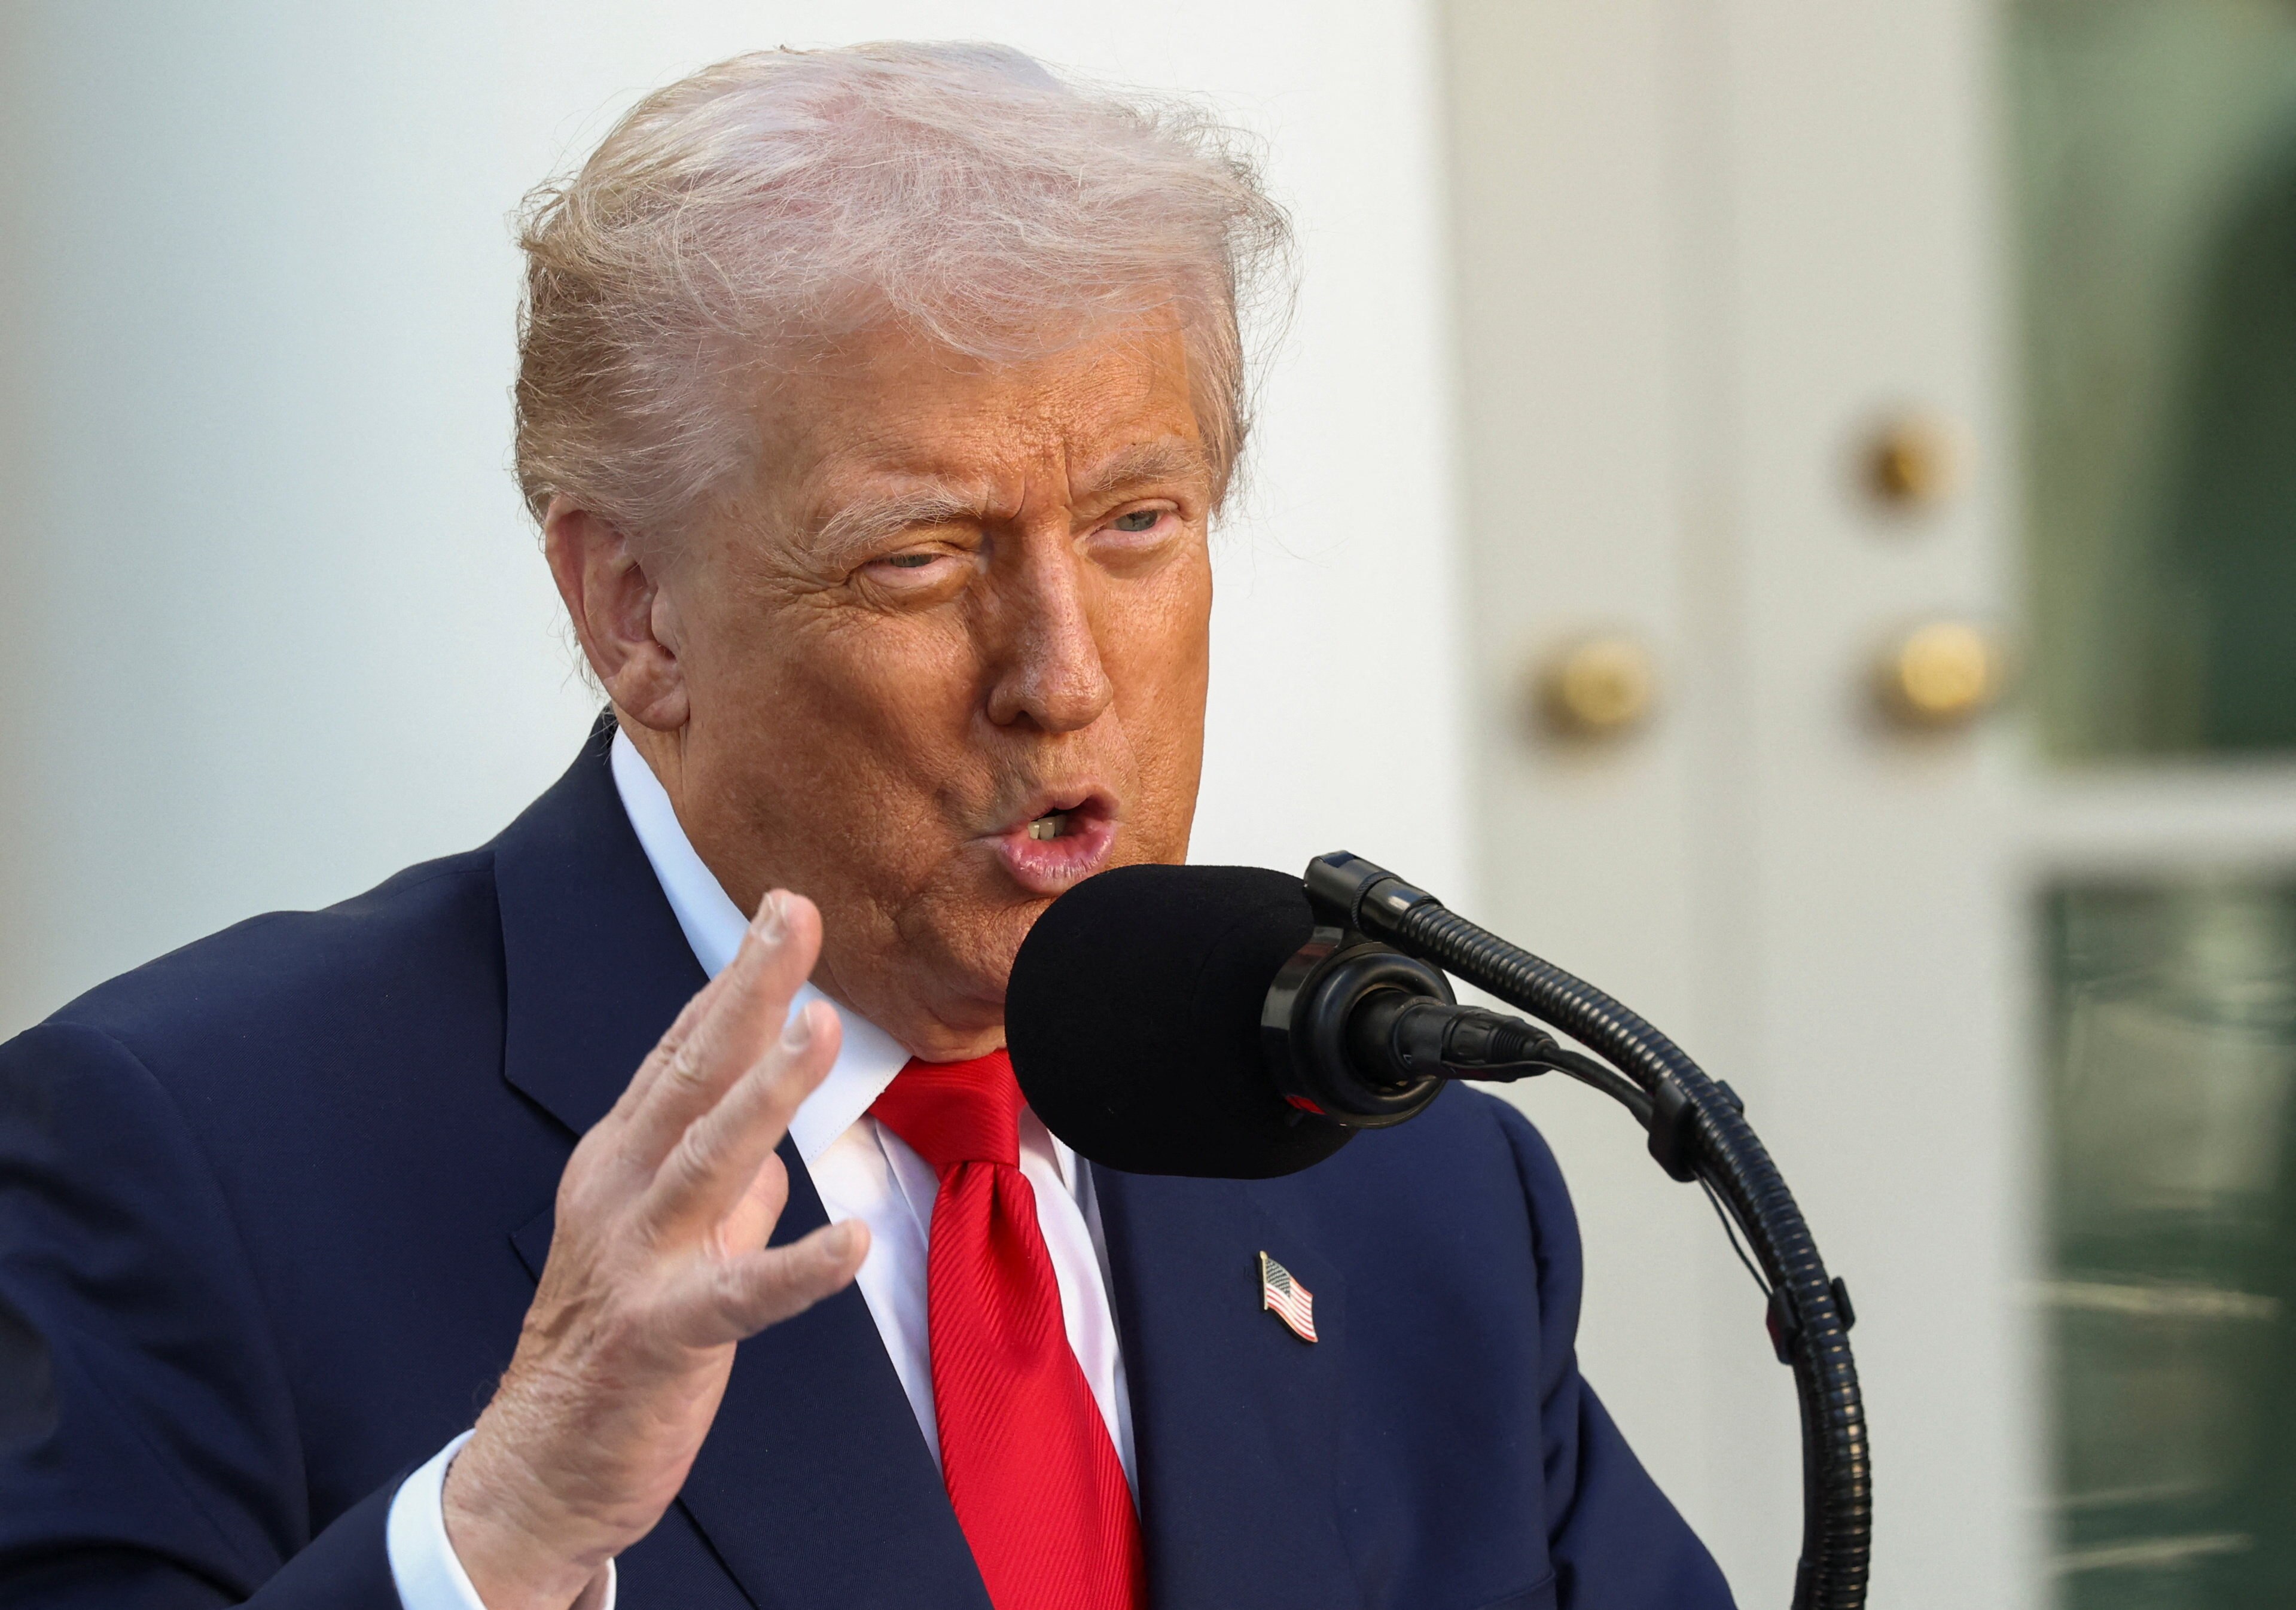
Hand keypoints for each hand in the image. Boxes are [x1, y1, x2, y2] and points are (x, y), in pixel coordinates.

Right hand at [442, 890, 869, 1609]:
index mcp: (622, 1159)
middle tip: (794, 917)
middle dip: (746, 992)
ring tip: (819, 1029)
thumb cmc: (615, 1340)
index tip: (782, 908)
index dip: (735, 978)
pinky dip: (797, 1268)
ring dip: (765, 1093)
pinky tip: (852, 1243)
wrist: (543, 1462)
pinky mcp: (662, 1334)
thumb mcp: (670, 1243)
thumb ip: (726, 1192)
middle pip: (690, 1075)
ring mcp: (637, 1260)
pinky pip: (740, 1297)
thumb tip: (779, 1156)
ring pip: (708, 1161)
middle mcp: (621, 1191)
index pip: (684, 1051)